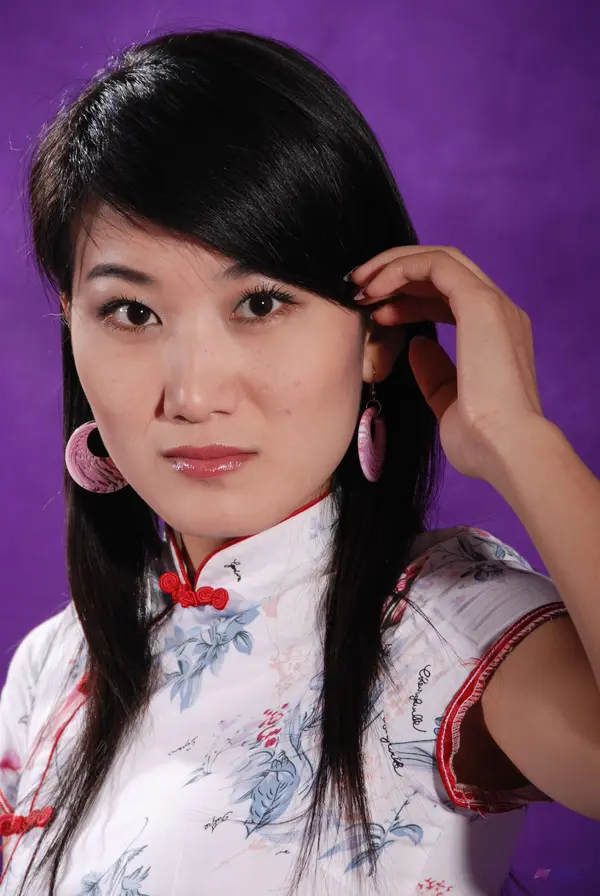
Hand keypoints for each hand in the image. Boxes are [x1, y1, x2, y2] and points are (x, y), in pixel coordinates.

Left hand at [348, 246, 544, 481]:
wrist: (505, 448)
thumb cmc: (481, 440)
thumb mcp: (447, 402)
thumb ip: (435, 372)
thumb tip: (417, 346)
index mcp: (496, 334)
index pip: (449, 297)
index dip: (409, 299)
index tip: (375, 314)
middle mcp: (500, 312)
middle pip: (444, 270)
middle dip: (397, 273)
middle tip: (359, 289)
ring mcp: (493, 304)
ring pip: (440, 259)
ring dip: (394, 265)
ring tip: (359, 284)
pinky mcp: (480, 303)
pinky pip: (436, 266)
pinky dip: (400, 269)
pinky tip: (374, 288)